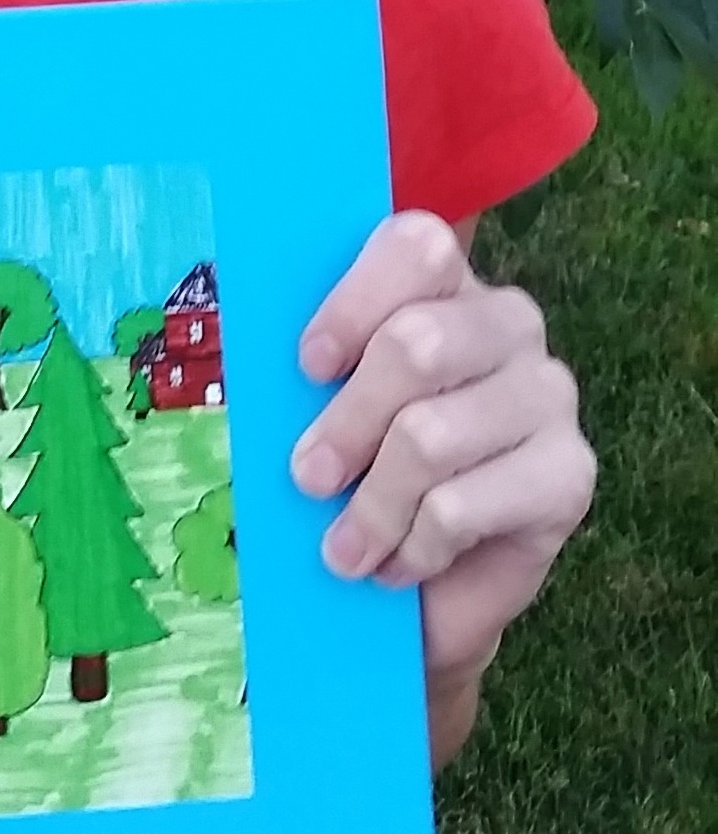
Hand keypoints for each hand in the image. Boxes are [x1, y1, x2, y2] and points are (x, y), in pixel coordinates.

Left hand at [290, 210, 594, 722]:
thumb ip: (313, 370)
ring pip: (431, 434)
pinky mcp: (571, 475)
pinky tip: (400, 562)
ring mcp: (548, 394)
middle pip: (418, 345)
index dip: (353, 304)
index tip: (308, 367)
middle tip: (306, 478)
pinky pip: (463, 505)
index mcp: (445, 283)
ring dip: (371, 505)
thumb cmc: (364, 471)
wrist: (430, 586)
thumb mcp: (326, 406)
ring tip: (344, 548)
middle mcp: (509, 322)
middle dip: (346, 424)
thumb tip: (263, 367)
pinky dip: (413, 545)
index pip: (417, 247)